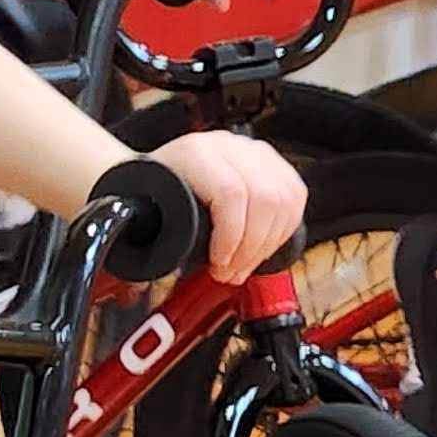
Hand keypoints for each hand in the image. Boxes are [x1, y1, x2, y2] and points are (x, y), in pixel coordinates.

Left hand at [148, 129, 307, 282]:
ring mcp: (252, 151)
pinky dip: (285, 227)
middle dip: (252, 249)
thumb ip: (150, 248)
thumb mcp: (145, 219)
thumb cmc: (148, 198)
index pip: (231, 193)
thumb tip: (141, 289)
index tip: (219, 265)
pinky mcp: (271, 162)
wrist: (152, 177)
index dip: (231, 238)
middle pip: (266, 198)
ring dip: (270, 242)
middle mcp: (227, 147)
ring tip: (246, 263)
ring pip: (285, 198)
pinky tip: (266, 243)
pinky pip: (295, 194)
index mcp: (194, 154)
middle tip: (233, 272)